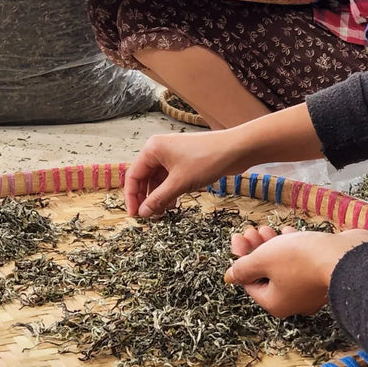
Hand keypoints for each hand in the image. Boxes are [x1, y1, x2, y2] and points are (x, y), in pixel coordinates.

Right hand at [123, 131, 242, 216]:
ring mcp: (172, 155)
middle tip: (148, 217)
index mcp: (152, 149)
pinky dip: (169, 192)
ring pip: (157, 180)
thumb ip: (158, 199)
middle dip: (146, 198)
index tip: (135, 215)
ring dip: (158, 197)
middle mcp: (159, 150)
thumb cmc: (206, 160)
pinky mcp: (184, 161)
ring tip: (161, 214)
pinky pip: (169, 179)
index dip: (132, 197)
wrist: (236, 150)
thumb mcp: (179, 183)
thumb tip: (143, 212)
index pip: (133, 175)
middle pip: (144, 178)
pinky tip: (172, 205)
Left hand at [225, 227, 367, 316]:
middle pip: (266, 273)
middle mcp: (293, 300)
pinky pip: (302, 260)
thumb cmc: (299, 260)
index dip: (241, 258)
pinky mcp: (325, 273)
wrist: (346, 257)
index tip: (238, 238)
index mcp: (275, 302)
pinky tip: (286, 231)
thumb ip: (243, 268)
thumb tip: (229, 276)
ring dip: (272, 245)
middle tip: (251, 230)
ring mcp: (311, 288)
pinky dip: (292, 246)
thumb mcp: (262, 260)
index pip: (249, 282)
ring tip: (265, 228)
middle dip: (256, 249)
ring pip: (284, 265)